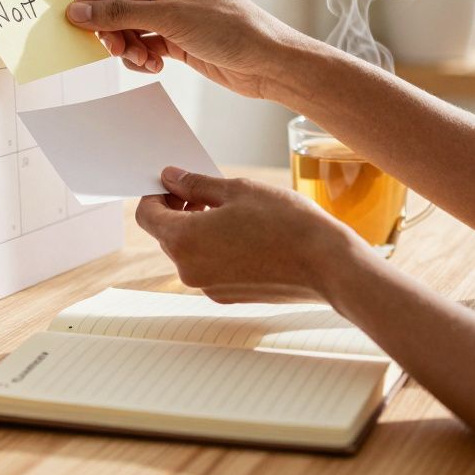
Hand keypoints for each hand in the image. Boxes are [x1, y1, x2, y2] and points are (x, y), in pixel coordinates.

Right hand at [67, 0, 322, 99]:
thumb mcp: (170, 18)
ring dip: (127, 46)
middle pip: (120, 2)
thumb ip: (121, 14)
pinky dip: (141, 57)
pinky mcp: (179, 39)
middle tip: (111, 48)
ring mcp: (174, 13)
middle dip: (112, 27)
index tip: (76, 20)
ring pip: (130, 27)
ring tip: (140, 60)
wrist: (267, 62)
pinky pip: (145, 44)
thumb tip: (80, 12)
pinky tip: (153, 66)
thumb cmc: (231, 29)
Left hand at [136, 167, 370, 303]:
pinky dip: (217, 249)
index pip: (147, 215)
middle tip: (207, 192)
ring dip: (199, 229)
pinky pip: (209, 267)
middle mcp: (188, 270)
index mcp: (183, 240)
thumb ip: (196, 184)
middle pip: (166, 235)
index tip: (175, 184)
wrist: (327, 265)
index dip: (157, 194)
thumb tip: (171, 178)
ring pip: (189, 251)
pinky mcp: (228, 296)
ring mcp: (208, 287)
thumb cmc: (286, 223)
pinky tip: (246, 235)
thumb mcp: (238, 190)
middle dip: (179, 211)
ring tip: (233, 212)